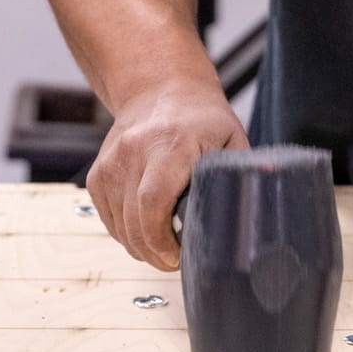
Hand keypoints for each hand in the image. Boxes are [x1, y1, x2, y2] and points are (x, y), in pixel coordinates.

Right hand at [87, 78, 249, 270]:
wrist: (159, 89)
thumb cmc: (201, 118)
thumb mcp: (231, 140)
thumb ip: (237, 177)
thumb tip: (254, 215)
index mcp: (170, 142)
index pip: (154, 199)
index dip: (162, 238)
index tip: (178, 256)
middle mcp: (134, 150)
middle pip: (134, 220)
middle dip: (153, 252)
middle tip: (173, 262)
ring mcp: (111, 162)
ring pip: (118, 225)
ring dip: (139, 246)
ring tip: (162, 248)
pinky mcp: (98, 172)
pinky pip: (108, 217)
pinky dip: (125, 232)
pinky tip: (145, 230)